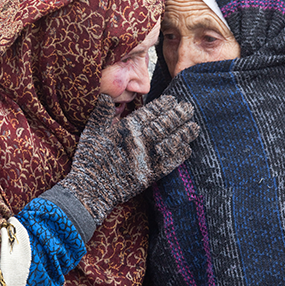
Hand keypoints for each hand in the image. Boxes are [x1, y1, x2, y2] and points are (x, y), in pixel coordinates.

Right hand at [60, 94, 198, 223]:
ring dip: (184, 134)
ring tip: (195, 127)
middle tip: (189, 108)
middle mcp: (141, 141)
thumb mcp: (92, 131)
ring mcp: (148, 159)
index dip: (164, 105)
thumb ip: (102, 112)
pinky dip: (179, 156)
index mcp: (128, 128)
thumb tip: (107, 96)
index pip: (150, 112)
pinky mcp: (150, 175)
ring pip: (171, 142)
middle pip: (165, 125)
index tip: (173, 100)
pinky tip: (187, 150)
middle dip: (179, 115)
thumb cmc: (90, 158)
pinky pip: (170, 164)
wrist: (91, 189)